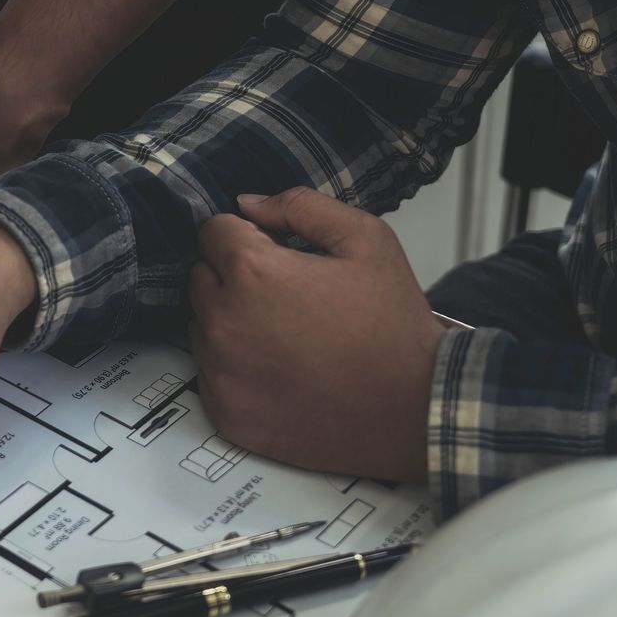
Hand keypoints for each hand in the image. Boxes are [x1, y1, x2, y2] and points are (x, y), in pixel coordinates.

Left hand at [189, 188, 442, 481]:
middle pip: (200, 278)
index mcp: (252, 273)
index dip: (247, 236)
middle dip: (233, 276)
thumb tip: (248, 204)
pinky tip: (282, 370)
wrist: (416, 407)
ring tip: (288, 335)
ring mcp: (220, 372)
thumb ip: (300, 207)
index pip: (212, 232)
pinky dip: (236, 369)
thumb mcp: (366, 240)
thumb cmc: (394, 327)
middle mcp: (223, 323)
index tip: (275, 253)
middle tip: (286, 295)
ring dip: (231, 322)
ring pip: (202, 327)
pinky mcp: (226, 412)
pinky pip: (211, 375)